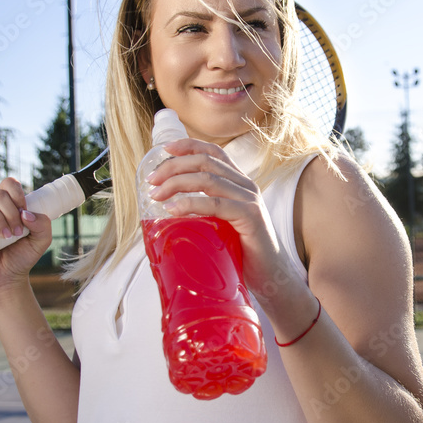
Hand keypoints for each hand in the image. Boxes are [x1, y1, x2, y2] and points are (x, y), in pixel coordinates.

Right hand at [0, 177, 51, 296]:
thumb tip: (25, 213)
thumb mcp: (41, 241)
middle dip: (10, 212)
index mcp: (9, 205)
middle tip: (17, 232)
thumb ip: (43, 225)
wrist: (6, 278)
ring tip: (6, 236)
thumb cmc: (22, 257)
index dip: (16, 193)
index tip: (24, 211)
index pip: (9, 184)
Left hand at [143, 138, 297, 301]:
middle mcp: (245, 186)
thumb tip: (166, 211)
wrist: (271, 276)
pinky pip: (216, 204)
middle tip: (152, 180)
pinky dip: (191, 204)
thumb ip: (203, 212)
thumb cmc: (242, 252)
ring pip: (208, 179)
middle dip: (174, 166)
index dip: (188, 146)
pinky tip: (173, 210)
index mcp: (238, 183)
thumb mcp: (220, 224)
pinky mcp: (251, 216)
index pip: (213, 153)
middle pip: (206, 161)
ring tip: (156, 195)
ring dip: (176, 183)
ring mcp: (249, 200)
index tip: (164, 149)